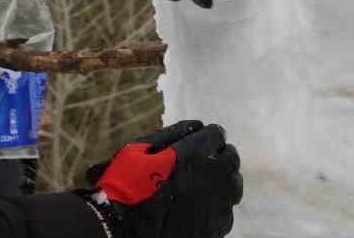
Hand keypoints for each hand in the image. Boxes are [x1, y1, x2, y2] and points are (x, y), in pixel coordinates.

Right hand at [84, 120, 242, 237]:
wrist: (120, 232)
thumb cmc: (123, 189)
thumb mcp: (137, 151)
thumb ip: (170, 135)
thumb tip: (196, 126)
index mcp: (193, 154)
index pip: (217, 134)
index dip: (209, 137)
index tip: (203, 142)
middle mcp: (212, 177)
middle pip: (231, 158)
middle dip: (219, 156)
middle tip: (204, 164)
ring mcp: (216, 204)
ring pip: (233, 185)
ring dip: (221, 181)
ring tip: (203, 188)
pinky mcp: (215, 228)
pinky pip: (225, 212)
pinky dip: (216, 208)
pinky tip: (199, 211)